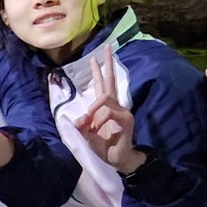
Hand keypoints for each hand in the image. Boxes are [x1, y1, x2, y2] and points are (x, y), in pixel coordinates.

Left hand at [76, 46, 146, 174]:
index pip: (102, 85)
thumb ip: (82, 125)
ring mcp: (122, 111)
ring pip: (103, 99)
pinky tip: (98, 128)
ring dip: (93, 112)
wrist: (118, 159)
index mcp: (106, 107)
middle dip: (107, 64)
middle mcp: (116, 105)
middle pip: (110, 80)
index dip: (98, 72)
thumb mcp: (86, 135)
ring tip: (91, 126)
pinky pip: (108, 112)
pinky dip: (99, 120)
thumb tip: (79, 119)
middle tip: (107, 47)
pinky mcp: (126, 119)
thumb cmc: (104, 147)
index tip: (94, 59)